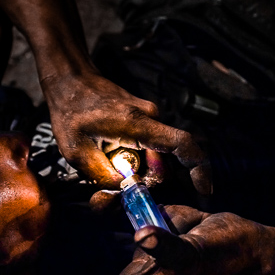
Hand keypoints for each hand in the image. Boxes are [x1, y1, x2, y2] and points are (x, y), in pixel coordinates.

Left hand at [40, 71, 211, 195]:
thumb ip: (103, 176)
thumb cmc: (71, 111)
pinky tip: (112, 160)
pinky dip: (136, 161)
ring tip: (108, 168)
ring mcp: (150, 118)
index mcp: (138, 123)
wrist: (71, 81)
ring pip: (156, 158)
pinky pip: (149, 148)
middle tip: (117, 187)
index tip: (204, 191)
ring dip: (138, 171)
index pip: (182, 144)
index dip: (199, 169)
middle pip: (166, 163)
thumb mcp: (77, 152)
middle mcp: (151, 119)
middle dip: (146, 181)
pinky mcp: (144, 121)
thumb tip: (124, 193)